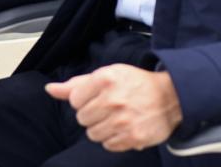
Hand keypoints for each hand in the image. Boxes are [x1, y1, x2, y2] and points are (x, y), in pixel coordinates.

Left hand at [45, 64, 182, 151]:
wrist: (170, 97)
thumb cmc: (135, 84)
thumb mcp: (107, 75)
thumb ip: (76, 84)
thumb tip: (50, 89)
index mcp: (105, 79)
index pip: (74, 100)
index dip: (84, 99)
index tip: (98, 96)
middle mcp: (113, 99)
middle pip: (82, 118)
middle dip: (92, 114)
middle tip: (109, 107)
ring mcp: (123, 121)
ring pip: (92, 134)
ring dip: (102, 128)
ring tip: (117, 117)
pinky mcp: (132, 138)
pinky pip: (108, 145)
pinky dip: (114, 138)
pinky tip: (124, 127)